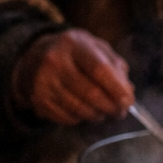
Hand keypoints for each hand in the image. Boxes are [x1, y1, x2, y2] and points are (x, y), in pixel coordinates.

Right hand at [13, 28, 135, 124]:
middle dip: (111, 107)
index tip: (128, 101)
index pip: (99, 69)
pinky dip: (81, 118)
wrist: (34, 57)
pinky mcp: (37, 99)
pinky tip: (83, 110)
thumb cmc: (74, 54)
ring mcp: (43, 81)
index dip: (117, 89)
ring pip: (79, 109)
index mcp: (73, 43)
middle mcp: (54, 61)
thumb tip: (128, 91)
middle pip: (90, 93)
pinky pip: (67, 118)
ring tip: (103, 111)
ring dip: (97, 115)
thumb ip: (115, 66)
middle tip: (120, 112)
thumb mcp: (95, 48)